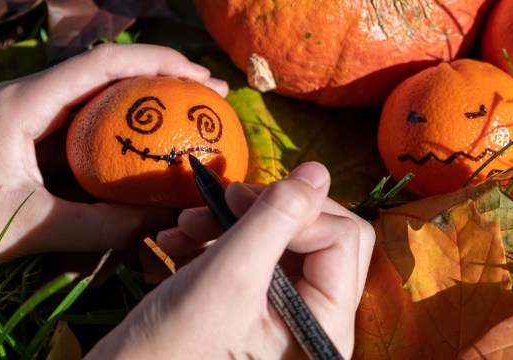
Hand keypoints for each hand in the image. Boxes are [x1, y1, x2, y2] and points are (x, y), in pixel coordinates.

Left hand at [0, 43, 227, 268]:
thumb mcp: (26, 227)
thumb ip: (96, 226)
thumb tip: (161, 224)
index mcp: (24, 102)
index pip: (104, 62)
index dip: (159, 62)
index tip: (201, 78)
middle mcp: (25, 97)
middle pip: (104, 70)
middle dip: (160, 76)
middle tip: (207, 94)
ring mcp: (21, 115)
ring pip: (93, 94)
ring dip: (140, 101)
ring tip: (185, 115)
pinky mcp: (19, 136)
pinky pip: (78, 123)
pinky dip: (116, 130)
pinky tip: (139, 149)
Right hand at [87, 162, 374, 358]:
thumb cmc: (169, 351)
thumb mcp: (227, 276)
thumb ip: (277, 218)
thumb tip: (317, 171)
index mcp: (326, 323)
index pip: (343, 236)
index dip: (296, 208)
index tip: (237, 198)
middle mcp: (318, 320)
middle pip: (323, 232)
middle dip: (269, 209)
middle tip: (223, 200)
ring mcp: (291, 315)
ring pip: (288, 240)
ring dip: (236, 222)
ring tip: (187, 225)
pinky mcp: (262, 309)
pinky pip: (260, 257)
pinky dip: (223, 241)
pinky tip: (181, 242)